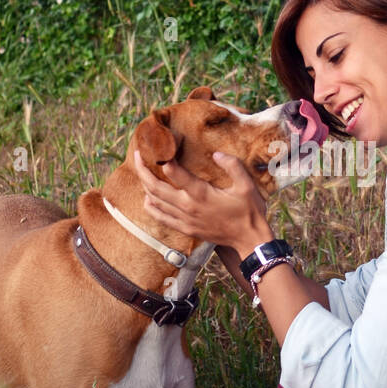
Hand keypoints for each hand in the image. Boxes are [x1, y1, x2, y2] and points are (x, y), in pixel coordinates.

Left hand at [133, 148, 269, 252]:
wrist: (248, 240)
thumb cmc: (249, 212)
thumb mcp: (246, 185)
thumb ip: (232, 166)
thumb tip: (216, 154)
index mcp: (201, 194)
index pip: (174, 173)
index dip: (164, 158)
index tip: (159, 147)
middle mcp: (188, 207)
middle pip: (155, 187)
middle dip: (143, 170)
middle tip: (137, 156)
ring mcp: (184, 220)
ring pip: (154, 202)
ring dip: (145, 186)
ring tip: (142, 172)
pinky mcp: (185, 229)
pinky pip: (160, 217)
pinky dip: (151, 206)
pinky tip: (148, 197)